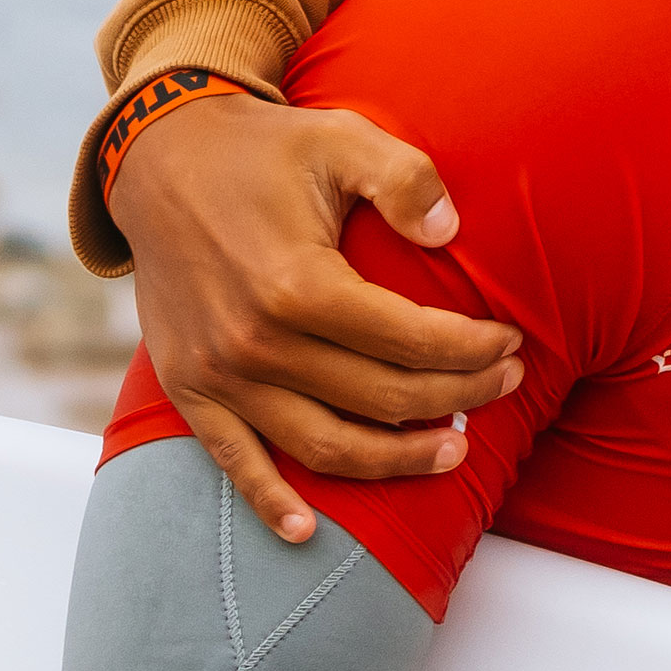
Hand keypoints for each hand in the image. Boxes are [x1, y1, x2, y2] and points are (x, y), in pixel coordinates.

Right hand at [114, 94, 519, 542]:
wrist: (160, 160)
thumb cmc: (267, 150)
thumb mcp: (344, 139)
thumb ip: (406, 180)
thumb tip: (452, 233)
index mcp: (299, 285)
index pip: (411, 341)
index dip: (472, 347)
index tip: (511, 340)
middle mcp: (256, 343)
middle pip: (381, 398)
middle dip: (456, 397)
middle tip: (504, 384)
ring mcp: (218, 375)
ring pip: (323, 445)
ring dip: (395, 460)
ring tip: (454, 452)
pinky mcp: (189, 389)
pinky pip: (234, 462)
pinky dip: (271, 503)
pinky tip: (309, 532)